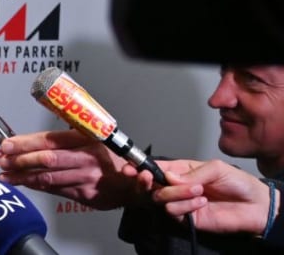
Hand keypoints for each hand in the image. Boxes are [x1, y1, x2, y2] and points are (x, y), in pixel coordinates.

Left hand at [0, 129, 135, 208]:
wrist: (134, 184)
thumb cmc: (109, 157)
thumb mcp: (94, 137)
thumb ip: (68, 133)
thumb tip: (39, 130)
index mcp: (87, 139)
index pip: (51, 140)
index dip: (26, 142)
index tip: (8, 143)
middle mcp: (86, 158)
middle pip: (47, 159)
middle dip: (20, 160)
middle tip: (2, 159)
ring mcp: (85, 178)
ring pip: (47, 177)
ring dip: (23, 176)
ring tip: (5, 174)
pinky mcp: (83, 195)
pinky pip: (54, 190)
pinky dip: (35, 186)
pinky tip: (22, 182)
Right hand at [147, 159, 273, 235]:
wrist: (255, 206)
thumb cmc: (237, 183)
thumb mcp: (215, 167)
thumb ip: (189, 172)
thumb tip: (167, 176)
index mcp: (180, 170)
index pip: (154, 167)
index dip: (140, 167)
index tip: (131, 168)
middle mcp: (176, 187)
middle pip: (149, 185)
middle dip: (145, 180)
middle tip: (147, 177)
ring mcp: (180, 203)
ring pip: (160, 199)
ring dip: (176, 193)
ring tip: (199, 191)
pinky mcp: (186, 219)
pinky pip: (173, 212)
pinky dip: (185, 206)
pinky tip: (202, 202)